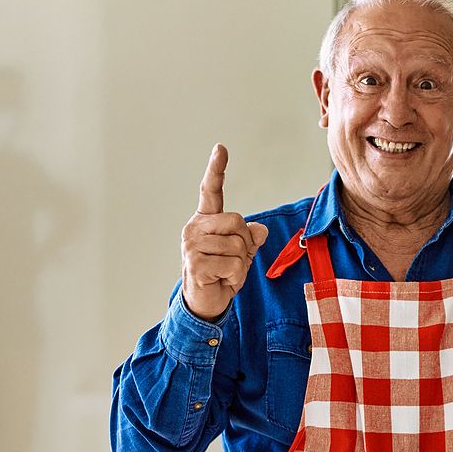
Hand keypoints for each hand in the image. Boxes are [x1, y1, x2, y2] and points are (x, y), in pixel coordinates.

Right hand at [180, 143, 268, 319]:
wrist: (205, 303)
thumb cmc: (221, 275)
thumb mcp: (241, 254)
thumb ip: (250, 239)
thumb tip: (260, 230)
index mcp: (205, 221)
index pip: (211, 191)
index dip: (216, 169)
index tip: (221, 148)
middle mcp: (195, 229)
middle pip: (237, 221)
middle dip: (244, 243)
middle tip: (233, 260)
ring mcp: (192, 246)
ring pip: (238, 245)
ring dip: (240, 264)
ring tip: (226, 273)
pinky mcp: (195, 264)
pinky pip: (234, 264)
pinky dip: (235, 277)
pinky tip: (222, 281)